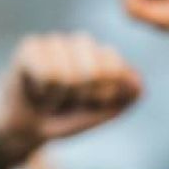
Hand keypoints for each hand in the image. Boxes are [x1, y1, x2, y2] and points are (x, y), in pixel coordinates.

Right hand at [0, 33, 141, 162]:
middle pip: (96, 72)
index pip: (118, 70)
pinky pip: (47, 73)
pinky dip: (44, 91)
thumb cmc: (70, 117)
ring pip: (70, 75)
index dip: (105, 95)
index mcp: (106, 55)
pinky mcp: (31, 45)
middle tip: (71, 100)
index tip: (93, 102)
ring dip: (61, 97)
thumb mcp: (104, 113)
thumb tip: (138, 83)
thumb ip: (127, 97)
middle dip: (83, 97)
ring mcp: (58, 41)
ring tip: (53, 96)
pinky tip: (38, 89)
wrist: (30, 127)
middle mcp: (84, 43)